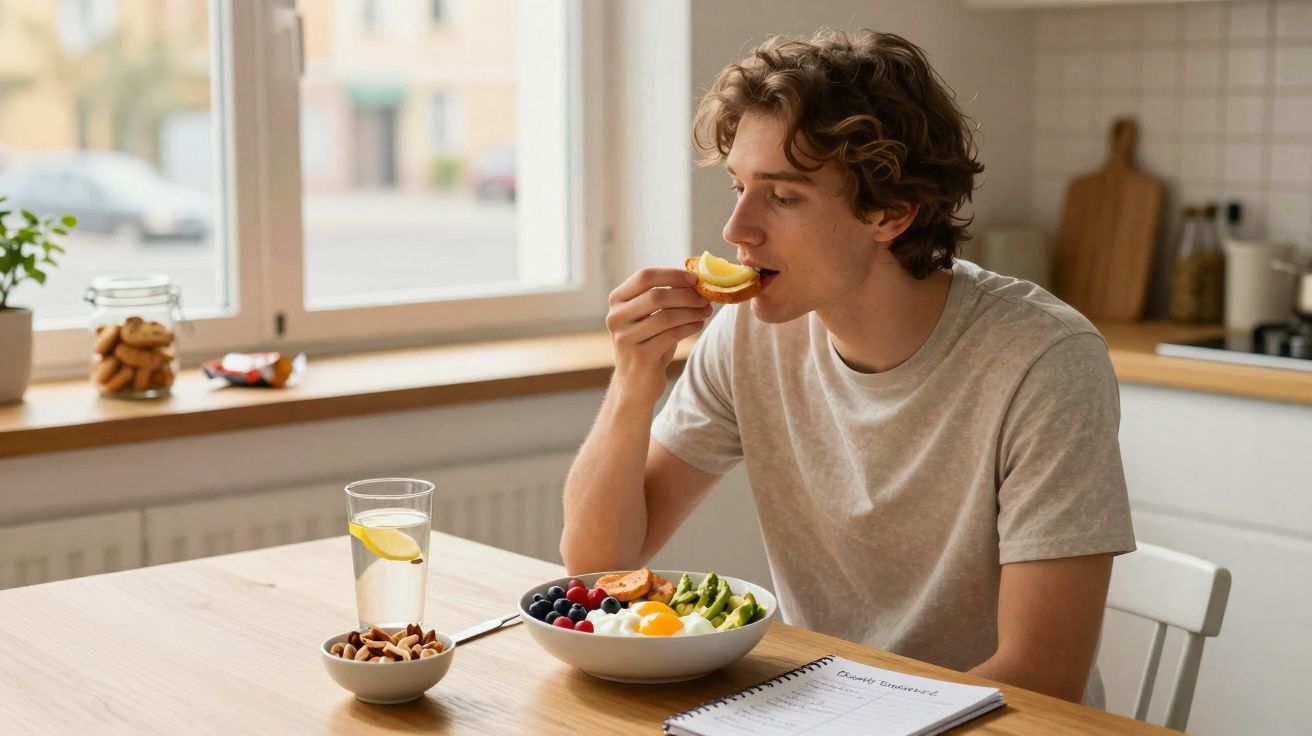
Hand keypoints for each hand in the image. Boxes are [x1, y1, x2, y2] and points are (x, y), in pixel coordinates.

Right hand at [605, 267, 711, 403]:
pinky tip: (698, 325)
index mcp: (617, 300)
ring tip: (706, 311)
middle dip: (686, 295)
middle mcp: (615, 317)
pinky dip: (689, 328)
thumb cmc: (648, 342)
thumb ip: (665, 296)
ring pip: (665, 316)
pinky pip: (671, 335)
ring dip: (691, 312)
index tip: (695, 278)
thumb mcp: (650, 316)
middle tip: (705, 298)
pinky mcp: (639, 356)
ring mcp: (625, 337)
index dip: (672, 274)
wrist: (635, 382)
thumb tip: (696, 278)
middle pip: (656, 296)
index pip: (645, 276)